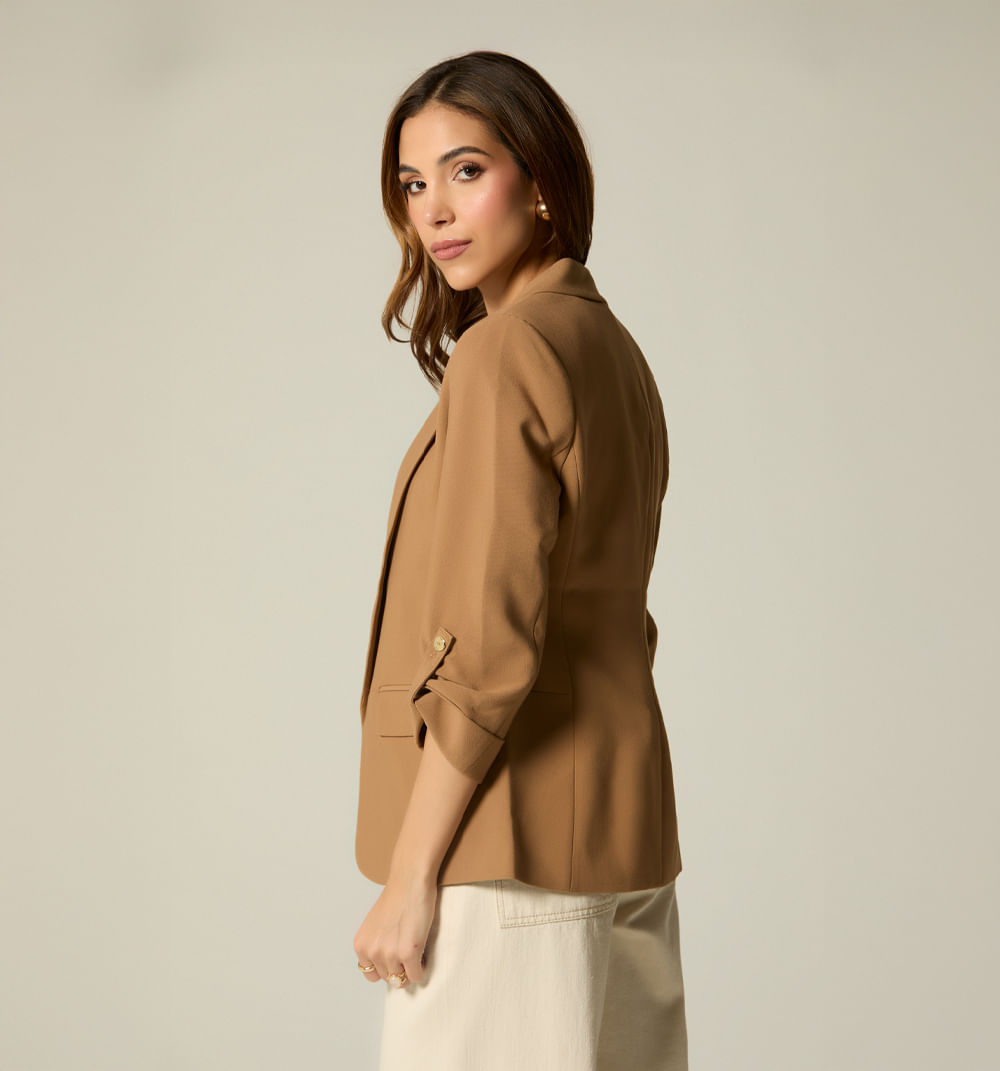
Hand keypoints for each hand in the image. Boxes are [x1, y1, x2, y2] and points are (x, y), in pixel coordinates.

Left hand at [353, 868, 438, 987]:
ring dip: (411, 969)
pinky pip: (417, 976)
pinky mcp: (408, 953)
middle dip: (399, 968)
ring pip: (402, 980)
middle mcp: (372, 952)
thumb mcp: (375, 926)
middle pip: (388, 978)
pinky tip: (423, 953)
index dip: (385, 968)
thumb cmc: (397, 898)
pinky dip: (422, 970)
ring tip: (416, 950)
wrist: (410, 880)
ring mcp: (389, 954)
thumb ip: (376, 946)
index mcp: (361, 946)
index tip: (395, 957)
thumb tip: (385, 967)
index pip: (371, 975)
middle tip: (408, 951)